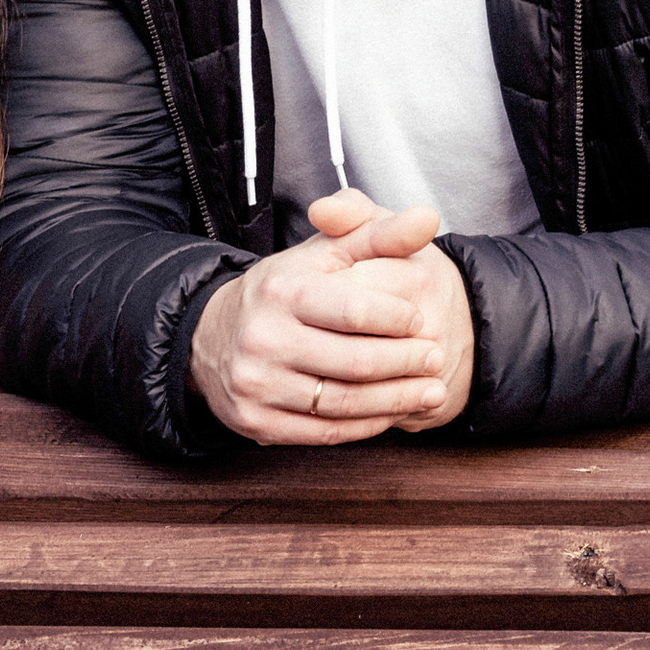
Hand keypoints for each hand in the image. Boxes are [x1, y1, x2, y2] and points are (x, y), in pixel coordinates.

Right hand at [187, 188, 450, 444]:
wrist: (212, 335)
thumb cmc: (285, 289)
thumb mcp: (327, 251)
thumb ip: (380, 233)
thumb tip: (429, 217)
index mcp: (281, 290)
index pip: (354, 310)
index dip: (396, 318)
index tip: (422, 321)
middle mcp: (263, 338)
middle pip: (354, 362)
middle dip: (405, 362)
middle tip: (437, 358)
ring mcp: (255, 384)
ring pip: (342, 403)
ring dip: (396, 400)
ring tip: (431, 391)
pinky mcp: (254, 422)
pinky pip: (324, 432)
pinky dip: (367, 425)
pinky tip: (393, 412)